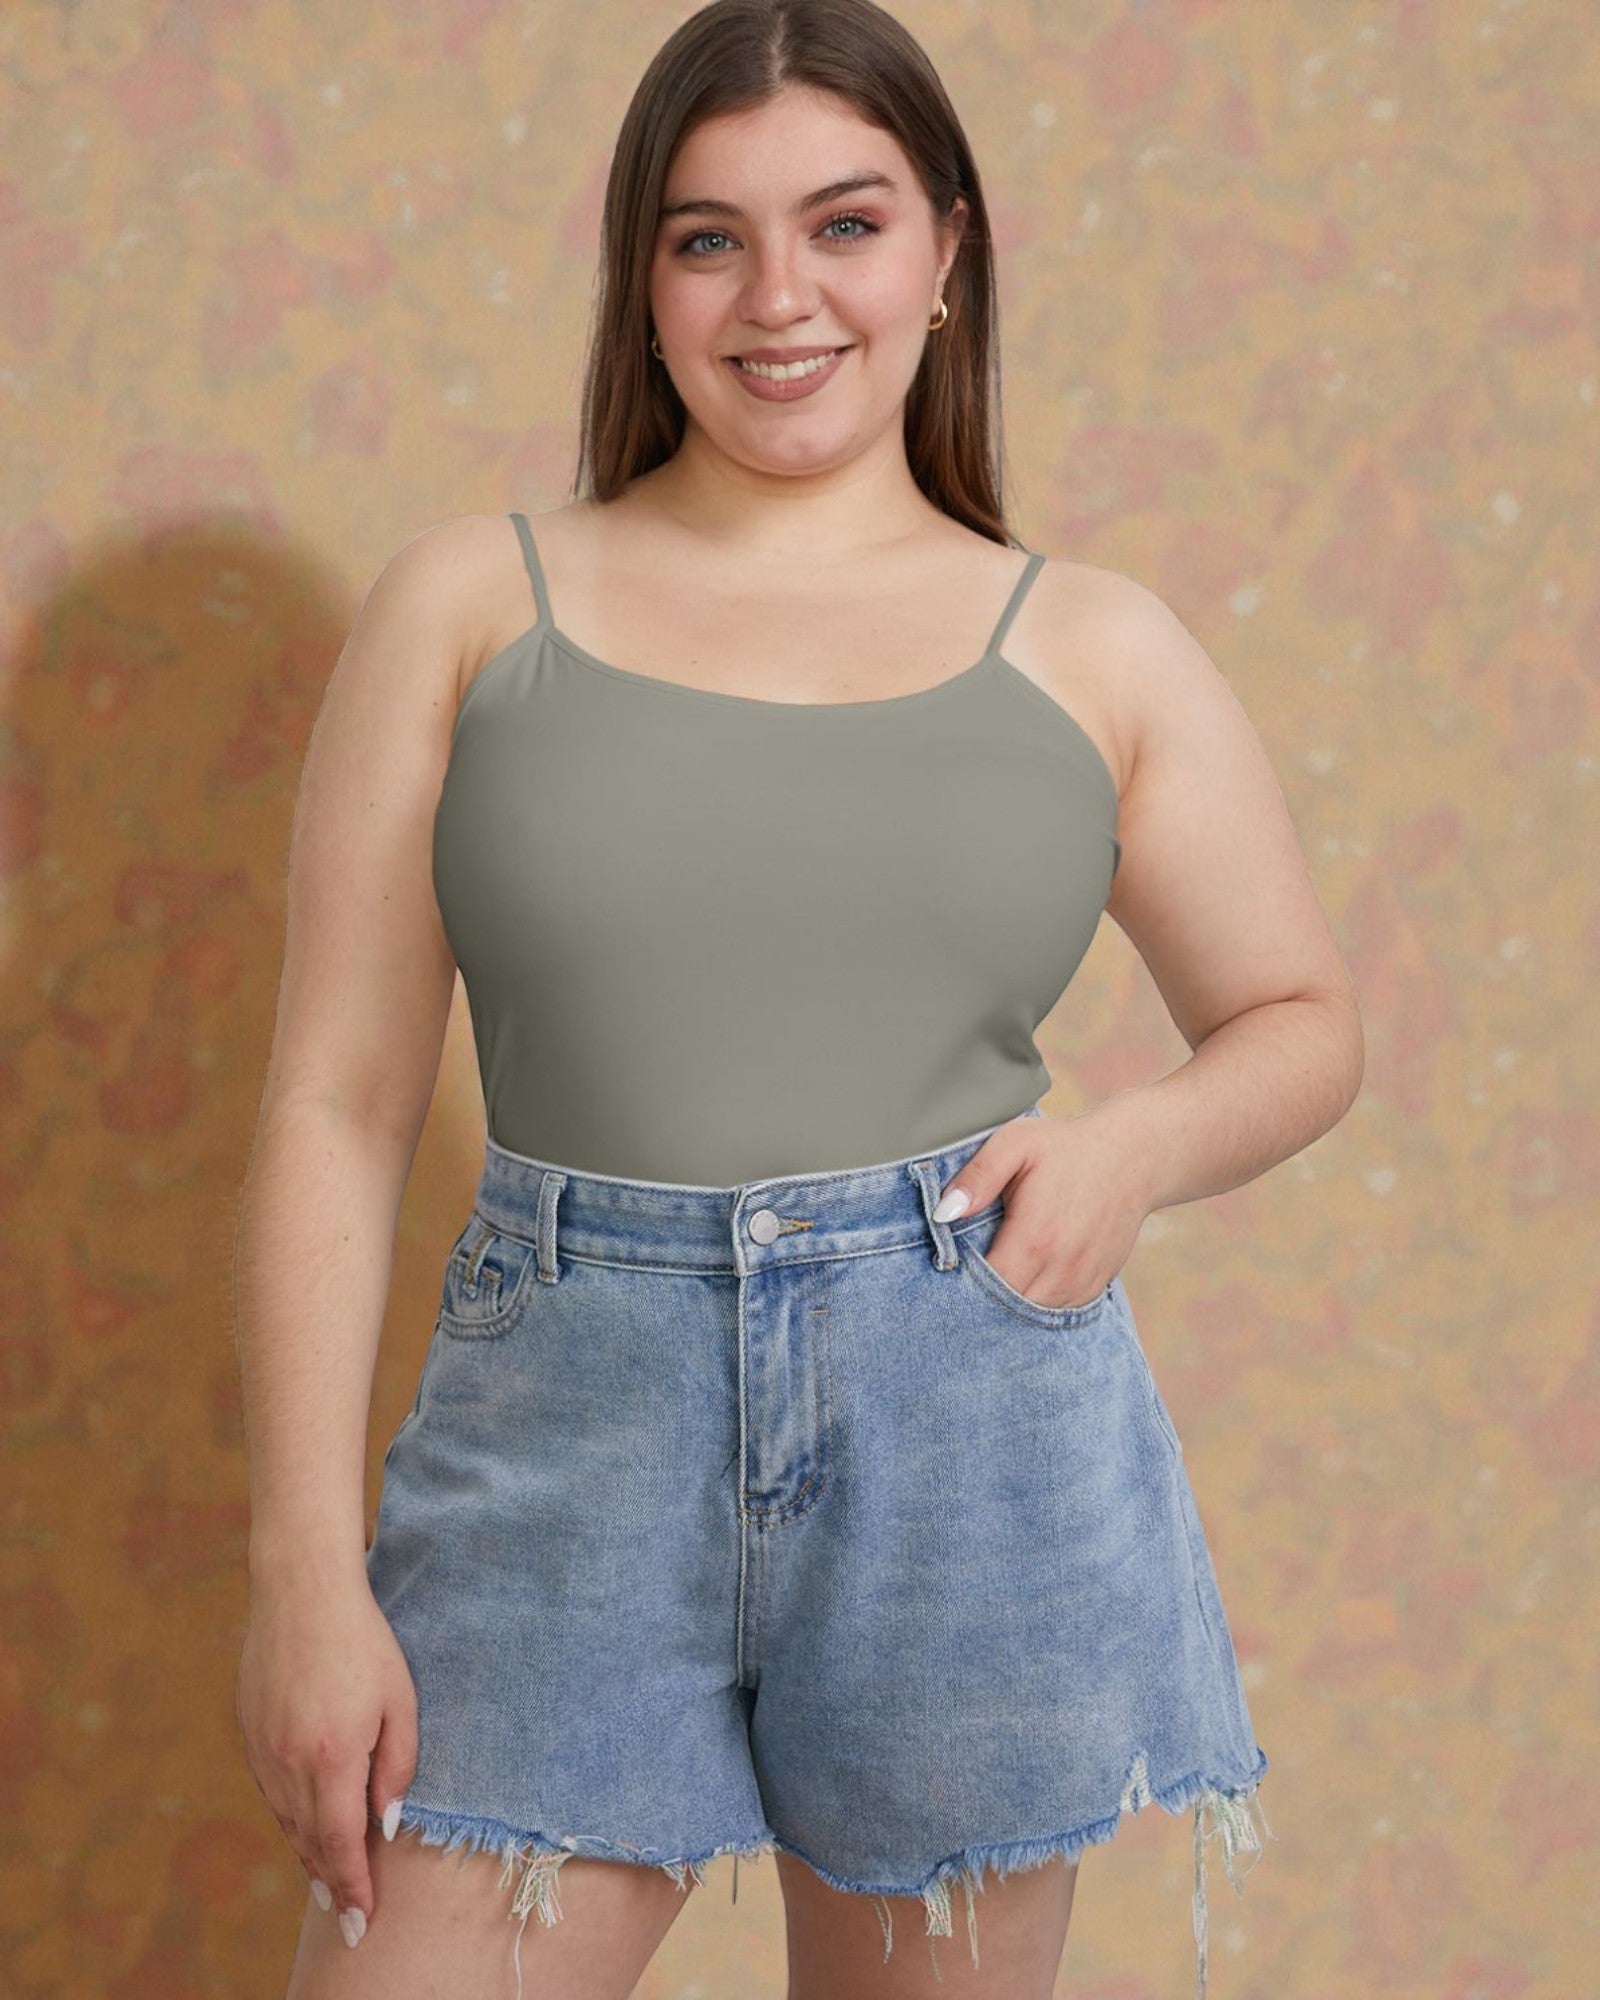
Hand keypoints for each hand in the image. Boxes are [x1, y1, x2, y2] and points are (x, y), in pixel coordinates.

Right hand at [237, 1571, 416, 1949]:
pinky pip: (270, 1790)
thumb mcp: (399, 1701)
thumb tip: (386, 1823)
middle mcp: (289, 1763)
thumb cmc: (363, 1642)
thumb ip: (397, 1766)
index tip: (361, 1922)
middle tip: (346, 1919)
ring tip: (326, 1883)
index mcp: (332, 1758)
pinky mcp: (248, 1732)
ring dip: (307, 1854)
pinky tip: (303, 1825)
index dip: (352, 1886)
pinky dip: (289, 1816)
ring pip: (286, 1820)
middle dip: (330, 1883)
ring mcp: (262, 1749)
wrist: (301, 1592)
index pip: (342, 1843)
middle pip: (309, 1841)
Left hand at [933, 1105, 1150, 1311]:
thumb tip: (943, 1213)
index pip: (986, 1286)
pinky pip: (1058, 1311)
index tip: (948, 1269)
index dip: (962, 1283)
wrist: (1134, 1158)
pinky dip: (1038, 1302)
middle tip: (964, 1276)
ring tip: (993, 1277)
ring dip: (1010, 1304)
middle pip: (1007, 1309)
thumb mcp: (1016, 1143)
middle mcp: (1062, 1268)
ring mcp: (1082, 1281)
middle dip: (982, 1298)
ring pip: (1033, 1315)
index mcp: (1035, 1238)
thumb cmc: (1067, 1148)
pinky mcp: (1097, 1286)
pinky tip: (1025, 1279)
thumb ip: (977, 1177)